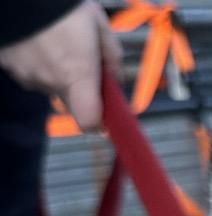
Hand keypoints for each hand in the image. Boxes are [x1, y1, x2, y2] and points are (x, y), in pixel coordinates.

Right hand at [0, 0, 121, 130]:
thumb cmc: (62, 5)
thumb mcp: (99, 25)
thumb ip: (112, 58)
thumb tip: (115, 79)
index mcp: (78, 75)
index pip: (89, 122)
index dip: (98, 123)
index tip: (104, 114)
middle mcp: (51, 81)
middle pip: (71, 101)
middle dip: (79, 87)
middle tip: (80, 59)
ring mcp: (26, 74)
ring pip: (49, 84)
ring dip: (55, 71)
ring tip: (54, 41)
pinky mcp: (8, 64)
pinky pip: (28, 71)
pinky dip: (34, 60)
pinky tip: (36, 39)